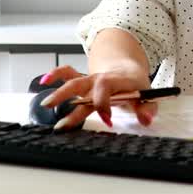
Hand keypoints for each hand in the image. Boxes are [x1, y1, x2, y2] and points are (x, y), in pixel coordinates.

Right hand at [38, 64, 156, 130]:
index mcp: (114, 81)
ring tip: (46, 104)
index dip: (104, 104)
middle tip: (61, 122)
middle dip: (70, 100)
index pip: (104, 89)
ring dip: (58, 92)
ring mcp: (89, 81)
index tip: (107, 120)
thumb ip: (147, 109)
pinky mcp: (82, 82)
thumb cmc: (136, 86)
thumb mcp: (148, 96)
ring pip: (71, 83)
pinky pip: (67, 73)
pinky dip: (55, 74)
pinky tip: (44, 81)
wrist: (129, 71)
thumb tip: (146, 120)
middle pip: (81, 85)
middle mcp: (98, 80)